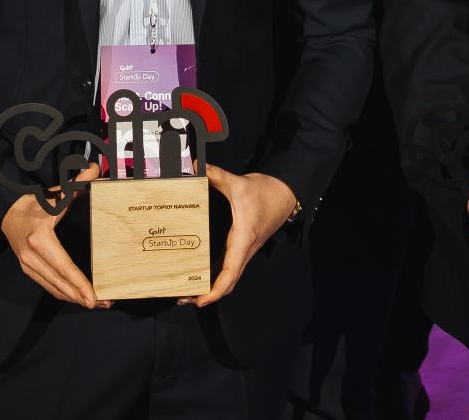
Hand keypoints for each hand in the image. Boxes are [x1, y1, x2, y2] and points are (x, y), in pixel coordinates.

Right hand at [0, 164, 99, 308]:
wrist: (6, 214)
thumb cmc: (33, 204)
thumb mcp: (53, 194)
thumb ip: (76, 184)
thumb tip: (95, 169)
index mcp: (40, 239)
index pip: (63, 266)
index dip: (79, 283)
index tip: (93, 296)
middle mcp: (31, 256)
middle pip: (60, 283)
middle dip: (82, 297)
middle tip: (103, 303)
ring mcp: (28, 266)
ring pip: (54, 289)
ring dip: (75, 299)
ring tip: (97, 303)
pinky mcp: (28, 270)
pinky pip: (49, 286)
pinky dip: (65, 294)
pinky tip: (79, 297)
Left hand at [186, 166, 299, 306]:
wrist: (285, 193)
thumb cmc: (265, 192)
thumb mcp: (239, 183)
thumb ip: (216, 175)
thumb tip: (196, 167)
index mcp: (243, 239)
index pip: (230, 272)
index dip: (216, 290)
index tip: (201, 300)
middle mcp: (244, 250)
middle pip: (227, 282)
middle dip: (206, 294)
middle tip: (183, 297)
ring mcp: (243, 250)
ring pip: (228, 277)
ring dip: (210, 287)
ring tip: (187, 290)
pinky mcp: (242, 246)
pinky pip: (228, 267)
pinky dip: (215, 275)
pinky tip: (200, 273)